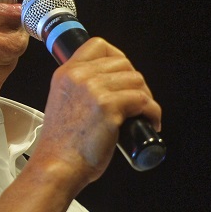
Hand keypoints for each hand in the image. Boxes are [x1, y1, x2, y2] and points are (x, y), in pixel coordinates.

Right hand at [32, 37, 160, 187]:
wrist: (57, 166)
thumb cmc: (62, 144)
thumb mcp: (62, 102)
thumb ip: (78, 89)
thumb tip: (108, 85)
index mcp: (66, 73)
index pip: (99, 45)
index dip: (118, 57)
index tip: (123, 75)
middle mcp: (79, 76)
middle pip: (123, 63)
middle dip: (135, 82)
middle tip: (137, 102)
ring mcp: (94, 90)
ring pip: (136, 80)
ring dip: (146, 97)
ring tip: (143, 114)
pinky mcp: (109, 107)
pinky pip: (144, 101)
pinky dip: (153, 112)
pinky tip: (150, 123)